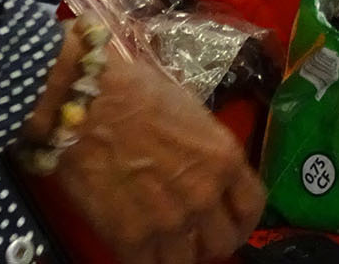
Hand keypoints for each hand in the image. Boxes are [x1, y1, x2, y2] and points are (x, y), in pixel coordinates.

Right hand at [37, 49, 264, 263]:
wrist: (87, 102)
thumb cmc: (136, 92)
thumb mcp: (190, 113)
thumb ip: (204, 151)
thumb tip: (201, 166)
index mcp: (224, 158)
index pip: (252, 206)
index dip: (243, 220)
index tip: (232, 223)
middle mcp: (204, 194)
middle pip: (223, 243)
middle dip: (210, 242)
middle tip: (194, 237)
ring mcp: (169, 221)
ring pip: (186, 262)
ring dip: (177, 254)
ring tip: (163, 243)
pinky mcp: (130, 238)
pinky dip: (144, 260)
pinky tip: (136, 249)